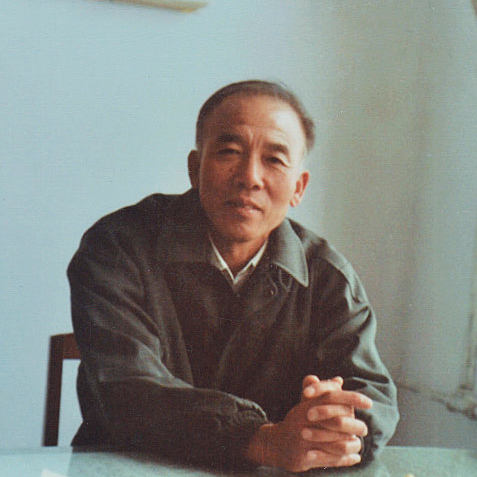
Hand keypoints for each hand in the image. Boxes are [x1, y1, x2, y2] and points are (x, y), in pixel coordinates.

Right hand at [244, 375, 371, 471]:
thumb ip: (322, 392)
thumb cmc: (296, 422)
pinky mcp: (304, 457)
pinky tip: (354, 458)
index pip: (332, 396)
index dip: (352, 398)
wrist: (275, 443)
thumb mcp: (306, 404)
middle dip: (355, 426)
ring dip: (352, 445)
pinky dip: (346, 460)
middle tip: (364, 429)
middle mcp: (305, 421)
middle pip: (338, 422)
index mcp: (307, 405)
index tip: (369, 402)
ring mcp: (304, 440)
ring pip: (337, 444)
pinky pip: (331, 460)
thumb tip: (339, 380)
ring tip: (358, 444)